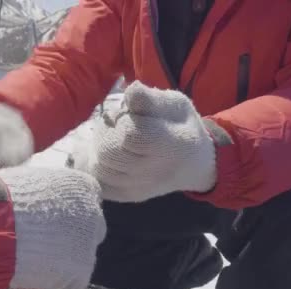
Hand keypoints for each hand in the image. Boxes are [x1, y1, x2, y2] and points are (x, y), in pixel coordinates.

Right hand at [0, 167, 106, 288]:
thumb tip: (41, 198)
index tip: (53, 218)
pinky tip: (34, 270)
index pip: (87, 200)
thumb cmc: (4, 200)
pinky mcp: (81, 271)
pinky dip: (56, 278)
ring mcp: (89, 243)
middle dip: (72, 236)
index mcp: (82, 187)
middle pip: (89, 228)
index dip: (68, 211)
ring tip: (32, 258)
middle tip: (46, 242)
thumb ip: (47, 192)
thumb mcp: (30, 181)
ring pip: (81, 255)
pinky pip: (71, 278)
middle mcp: (93, 213)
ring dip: (63, 258)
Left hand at [69, 81, 218, 202]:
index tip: (132, 116)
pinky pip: (97, 180)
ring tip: (116, 139)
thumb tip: (131, 89)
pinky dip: (99, 165)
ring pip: (99, 166)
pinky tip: (113, 155)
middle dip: (108, 133)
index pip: (129, 134)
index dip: (124, 120)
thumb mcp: (174, 105)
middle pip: (108, 151)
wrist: (193, 164)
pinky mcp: (125, 196)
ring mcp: (138, 188)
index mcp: (172, 146)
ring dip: (101, 148)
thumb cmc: (181, 127)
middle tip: (120, 126)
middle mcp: (154, 173)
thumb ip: (149, 99)